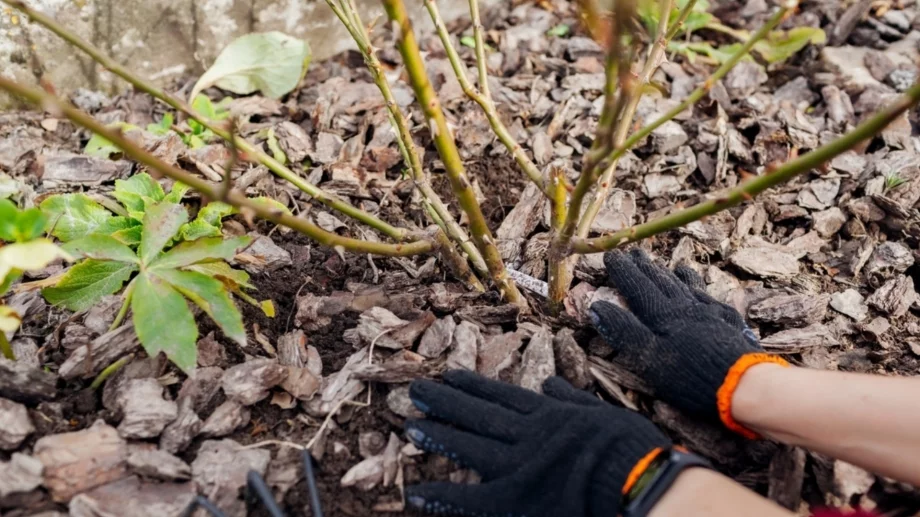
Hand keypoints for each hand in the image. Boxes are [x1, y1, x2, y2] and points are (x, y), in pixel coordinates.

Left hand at [404, 369, 670, 516]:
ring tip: (411, 424)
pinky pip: (471, 498)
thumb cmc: (632, 449)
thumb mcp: (603, 412)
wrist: (638, 480)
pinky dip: (442, 496)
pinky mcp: (515, 498)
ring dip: (439, 434)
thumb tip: (552, 385)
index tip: (450, 375)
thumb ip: (573, 400)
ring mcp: (518, 464)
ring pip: (469, 444)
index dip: (473, 386)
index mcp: (550, 414)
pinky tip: (417, 494)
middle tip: (417, 389)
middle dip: (446, 401)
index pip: (502, 396)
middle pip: (479, 413)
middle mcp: (527, 433)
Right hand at [589, 249, 787, 437]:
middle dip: (645, 267)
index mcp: (663, 315)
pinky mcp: (728, 322)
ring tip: (664, 264)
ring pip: (685, 285)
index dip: (623, 271)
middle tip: (633, 252)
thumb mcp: (649, 358)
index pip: (638, 287)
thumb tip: (597, 306)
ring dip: (670, 274)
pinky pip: (708, 295)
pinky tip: (697, 286)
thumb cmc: (691, 376)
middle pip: (661, 281)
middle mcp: (686, 307)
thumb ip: (624, 331)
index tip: (611, 255)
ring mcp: (710, 312)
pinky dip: (697, 286)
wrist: (744, 384)